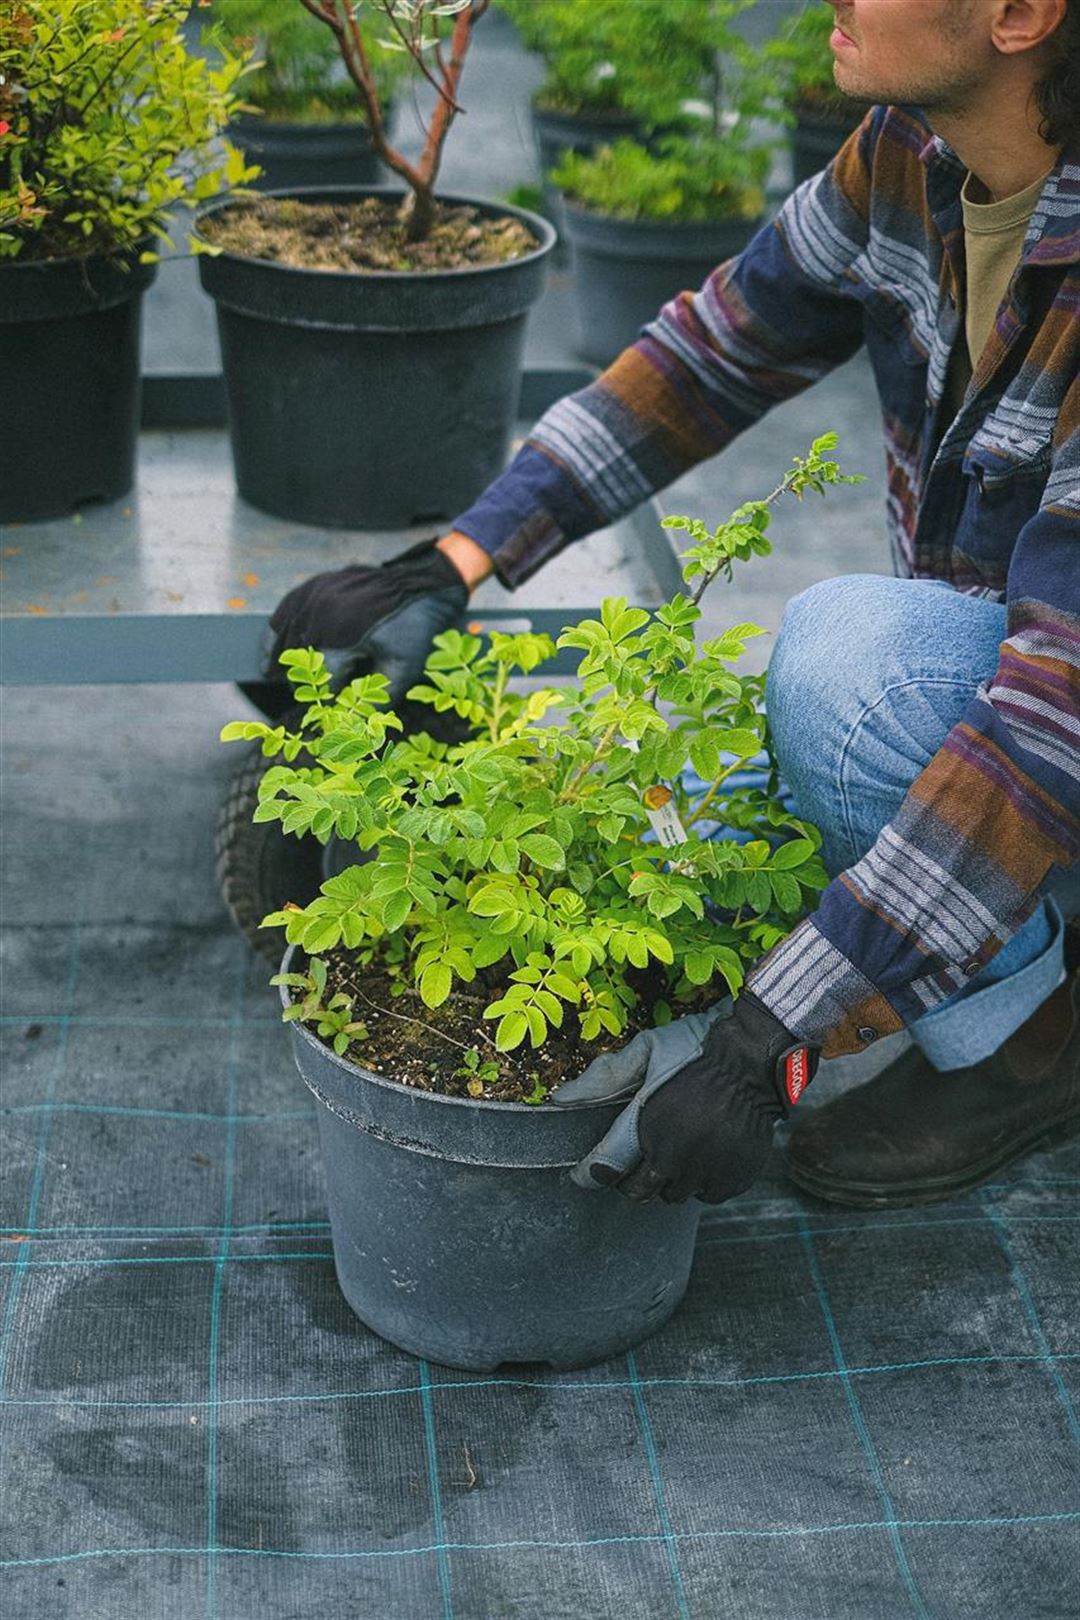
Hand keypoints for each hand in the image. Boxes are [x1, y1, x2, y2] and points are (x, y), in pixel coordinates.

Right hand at [265, 537, 469, 702]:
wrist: (421, 583)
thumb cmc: (414, 628)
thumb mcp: (403, 668)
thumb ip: (380, 697)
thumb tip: (358, 721)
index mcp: (338, 640)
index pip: (320, 680)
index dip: (323, 698)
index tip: (325, 711)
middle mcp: (319, 616)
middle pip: (296, 659)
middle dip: (299, 681)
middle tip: (303, 697)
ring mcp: (314, 596)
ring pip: (284, 634)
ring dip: (278, 657)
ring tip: (273, 675)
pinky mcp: (315, 585)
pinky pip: (286, 609)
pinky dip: (278, 629)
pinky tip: (275, 646)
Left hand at [552, 993, 817, 1204]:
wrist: (756, 1058)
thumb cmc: (696, 1049)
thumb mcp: (647, 1051)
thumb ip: (604, 1078)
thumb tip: (558, 1099)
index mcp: (648, 1125)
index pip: (606, 1167)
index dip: (590, 1173)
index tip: (584, 1173)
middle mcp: (675, 1156)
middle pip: (638, 1191)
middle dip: (630, 1179)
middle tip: (636, 1158)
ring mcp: (706, 1171)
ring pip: (673, 1194)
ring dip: (668, 1178)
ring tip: (677, 1148)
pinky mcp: (733, 1179)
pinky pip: (706, 1195)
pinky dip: (702, 1180)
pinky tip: (705, 1152)